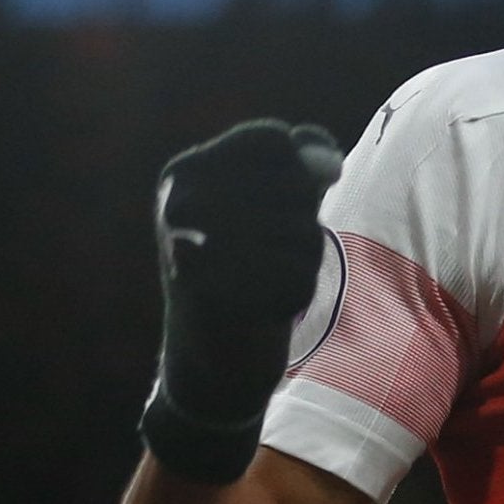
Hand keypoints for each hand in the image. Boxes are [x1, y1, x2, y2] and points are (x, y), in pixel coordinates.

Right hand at [142, 120, 342, 481]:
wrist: (209, 365)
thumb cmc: (244, 273)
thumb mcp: (266, 209)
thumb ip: (299, 170)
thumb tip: (325, 161)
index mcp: (183, 173)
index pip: (271, 138)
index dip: (299, 170)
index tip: (284, 204)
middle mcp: (178, 202)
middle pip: (294, 183)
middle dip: (302, 222)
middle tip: (267, 256)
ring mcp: (191, 247)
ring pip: (300, 231)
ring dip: (302, 261)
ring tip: (264, 282)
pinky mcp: (211, 296)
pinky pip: (295, 276)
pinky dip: (295, 294)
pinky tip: (264, 309)